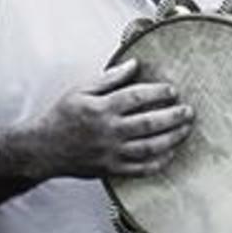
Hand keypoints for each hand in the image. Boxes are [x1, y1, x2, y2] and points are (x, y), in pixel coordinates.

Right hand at [26, 59, 192, 179]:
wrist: (42, 149)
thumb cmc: (62, 116)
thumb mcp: (81, 90)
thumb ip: (110, 78)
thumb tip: (135, 64)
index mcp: (101, 109)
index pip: (137, 97)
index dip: (158, 93)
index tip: (173, 90)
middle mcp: (108, 131)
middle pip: (148, 123)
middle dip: (173, 116)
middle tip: (188, 110)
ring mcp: (110, 152)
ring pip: (149, 147)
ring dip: (172, 138)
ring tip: (186, 128)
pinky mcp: (110, 169)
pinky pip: (140, 169)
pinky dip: (159, 162)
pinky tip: (171, 153)